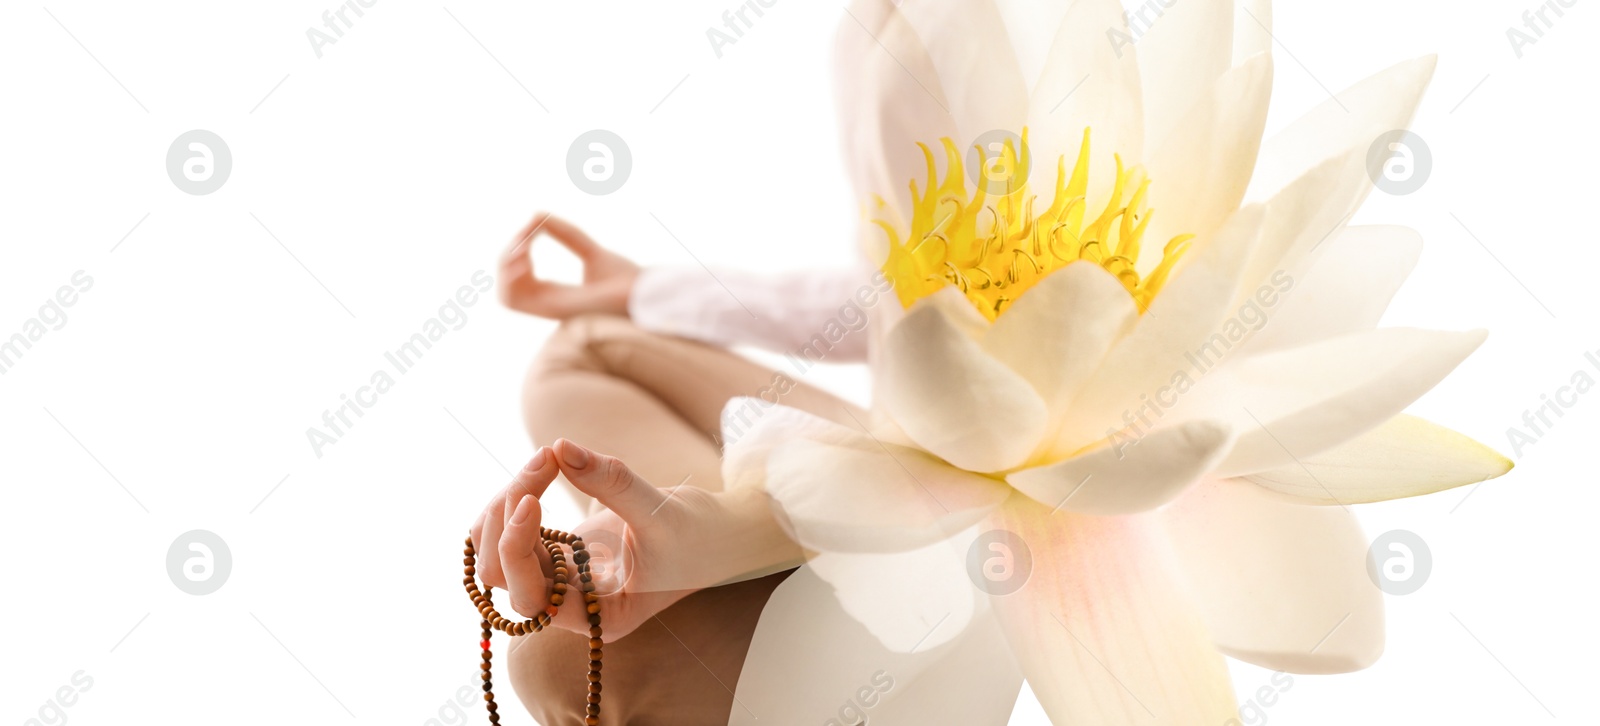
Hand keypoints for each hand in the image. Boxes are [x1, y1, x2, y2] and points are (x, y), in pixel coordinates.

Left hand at [471, 440, 801, 638]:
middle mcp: (571, 605)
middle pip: (500, 574)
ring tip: (544, 462)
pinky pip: (511, 532)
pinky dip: (515, 497)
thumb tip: (560, 447)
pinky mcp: (558, 550)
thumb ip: (612, 481)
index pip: (532, 600)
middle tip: (544, 462)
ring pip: (495, 552)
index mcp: (599, 617)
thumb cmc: (701, 536)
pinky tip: (545, 468)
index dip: (517, 550)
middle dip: (508, 515)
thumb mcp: (663, 511)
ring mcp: (560, 577)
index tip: (531, 499)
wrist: (718, 534)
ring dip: (505, 504)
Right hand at [497, 212, 639, 319]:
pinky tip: (526, 257)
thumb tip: (536, 214)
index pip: (522, 276)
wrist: (648, 294)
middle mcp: (550, 305)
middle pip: (507, 285)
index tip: (534, 225)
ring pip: (505, 295)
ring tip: (523, 246)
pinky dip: (510, 278)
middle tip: (525, 235)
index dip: (519, 249)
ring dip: (505, 267)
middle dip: (507, 256)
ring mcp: (551, 310)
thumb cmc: (628, 279)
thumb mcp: (590, 250)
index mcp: (557, 293)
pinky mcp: (555, 310)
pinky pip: (512, 300)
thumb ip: (565, 234)